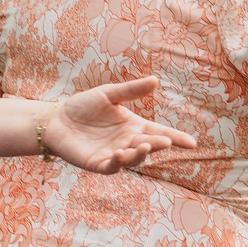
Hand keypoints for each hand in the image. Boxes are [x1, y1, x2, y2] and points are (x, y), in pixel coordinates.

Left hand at [37, 78, 195, 172]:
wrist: (55, 119)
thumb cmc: (82, 106)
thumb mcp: (109, 94)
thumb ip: (131, 90)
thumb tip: (155, 80)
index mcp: (134, 126)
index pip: (160, 133)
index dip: (176, 138)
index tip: (192, 143)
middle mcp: (127, 142)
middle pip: (150, 146)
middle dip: (158, 145)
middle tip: (165, 141)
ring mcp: (114, 155)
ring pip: (134, 159)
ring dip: (140, 154)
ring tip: (144, 145)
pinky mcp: (98, 164)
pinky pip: (112, 167)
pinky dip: (119, 162)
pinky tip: (120, 153)